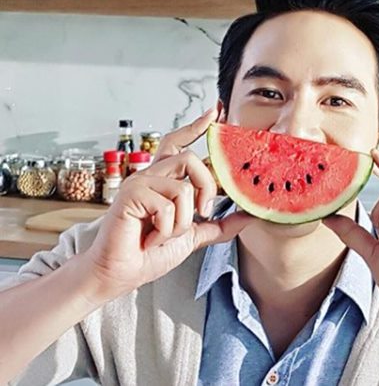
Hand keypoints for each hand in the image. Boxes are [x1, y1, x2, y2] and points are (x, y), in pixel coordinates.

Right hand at [82, 108, 252, 302]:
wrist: (121, 274)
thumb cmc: (150, 254)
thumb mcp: (194, 236)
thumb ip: (220, 225)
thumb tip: (250, 216)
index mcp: (163, 180)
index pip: (179, 143)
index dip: (197, 126)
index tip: (216, 111)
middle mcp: (150, 176)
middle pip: (189, 158)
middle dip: (207, 187)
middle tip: (205, 212)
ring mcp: (139, 183)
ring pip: (183, 187)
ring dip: (184, 219)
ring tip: (168, 234)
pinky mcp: (130, 195)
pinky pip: (167, 205)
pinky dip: (167, 229)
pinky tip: (151, 238)